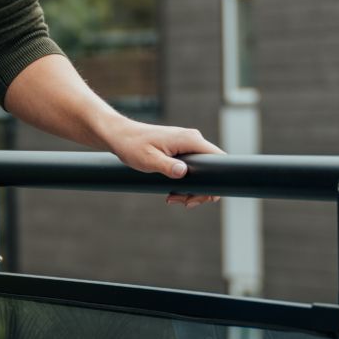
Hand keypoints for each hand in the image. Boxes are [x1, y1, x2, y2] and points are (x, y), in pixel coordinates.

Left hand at [103, 121, 223, 206]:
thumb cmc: (132, 145)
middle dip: (199, 190)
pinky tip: (173, 191)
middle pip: (211, 169)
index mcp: (189, 140)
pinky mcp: (181, 149)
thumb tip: (183, 172)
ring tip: (173, 198)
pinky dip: (185, 182)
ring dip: (190, 189)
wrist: (120, 136)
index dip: (216, 181)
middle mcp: (192, 140)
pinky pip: (191, 168)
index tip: (199, 196)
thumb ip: (167, 166)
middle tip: (183, 202)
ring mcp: (187, 144)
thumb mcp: (149, 160)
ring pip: (201, 171)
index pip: (218, 159)